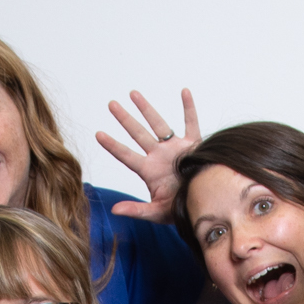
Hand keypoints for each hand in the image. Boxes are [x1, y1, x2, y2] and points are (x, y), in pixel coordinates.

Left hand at [96, 89, 201, 221]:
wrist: (205, 205)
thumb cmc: (180, 210)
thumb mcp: (156, 212)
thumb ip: (136, 210)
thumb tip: (114, 210)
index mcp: (149, 171)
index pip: (126, 156)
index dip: (113, 146)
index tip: (98, 134)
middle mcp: (159, 156)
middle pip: (138, 134)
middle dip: (125, 119)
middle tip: (111, 104)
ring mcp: (175, 148)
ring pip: (159, 124)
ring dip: (146, 109)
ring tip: (132, 93)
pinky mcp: (193, 145)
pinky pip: (191, 123)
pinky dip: (189, 108)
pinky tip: (184, 91)